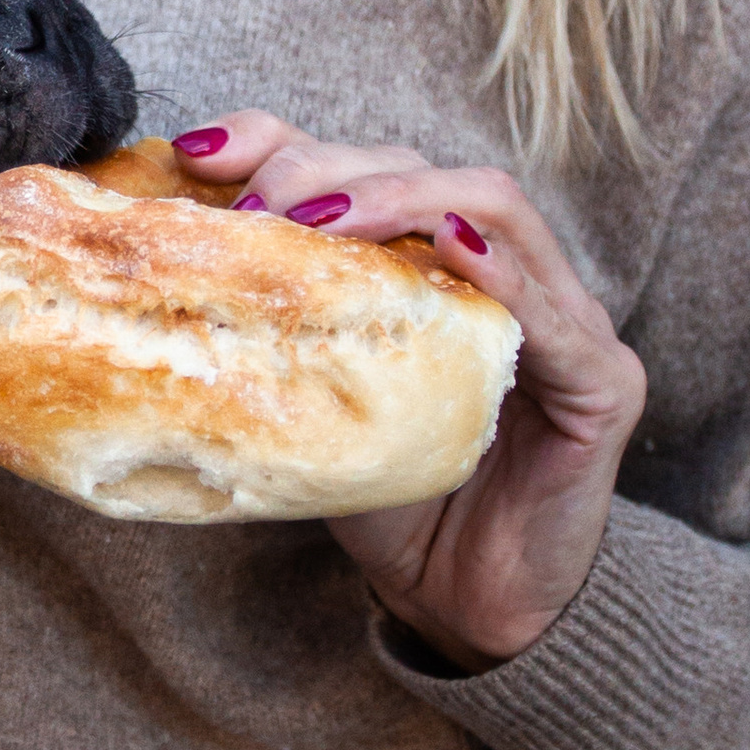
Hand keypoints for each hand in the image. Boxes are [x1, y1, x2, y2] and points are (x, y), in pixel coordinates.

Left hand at [170, 117, 646, 669]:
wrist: (466, 611)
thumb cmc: (390, 504)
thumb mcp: (308, 403)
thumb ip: (267, 337)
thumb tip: (146, 283)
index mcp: (418, 260)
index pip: (353, 163)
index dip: (278, 139)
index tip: (197, 151)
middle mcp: (496, 268)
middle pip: (414, 166)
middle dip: (328, 169)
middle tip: (262, 205)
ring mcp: (562, 316)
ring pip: (490, 205)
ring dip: (402, 198)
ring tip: (330, 219)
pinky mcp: (603, 381)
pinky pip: (558, 310)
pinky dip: (506, 268)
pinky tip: (456, 248)